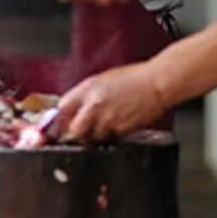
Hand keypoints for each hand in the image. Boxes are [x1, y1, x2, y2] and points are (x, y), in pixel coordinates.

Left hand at [54, 62, 168, 143]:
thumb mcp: (102, 80)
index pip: (62, 108)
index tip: (61, 123)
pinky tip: (118, 126)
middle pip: (74, 129)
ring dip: (95, 136)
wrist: (156, 82)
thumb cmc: (132, 78)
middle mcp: (95, 104)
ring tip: (104, 127)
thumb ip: (86, 95)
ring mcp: (109, 118)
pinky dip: (111, 136)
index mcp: (87, 89)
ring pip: (93, 138)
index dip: (61, 118)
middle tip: (81, 132)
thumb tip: (74, 109)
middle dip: (77, 133)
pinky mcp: (122, 129)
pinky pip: (111, 139)